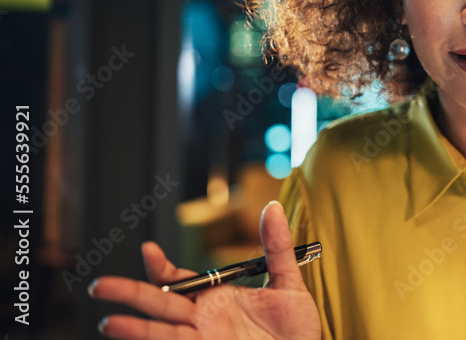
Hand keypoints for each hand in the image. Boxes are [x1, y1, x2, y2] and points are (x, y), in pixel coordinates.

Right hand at [89, 201, 320, 338]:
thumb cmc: (295, 329)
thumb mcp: (289, 284)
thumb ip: (277, 247)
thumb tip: (273, 207)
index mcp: (217, 297)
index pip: (180, 280)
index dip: (162, 267)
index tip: (149, 250)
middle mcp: (203, 320)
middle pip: (160, 304)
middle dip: (130, 295)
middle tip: (100, 286)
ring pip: (162, 333)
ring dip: (136, 330)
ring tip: (109, 324)